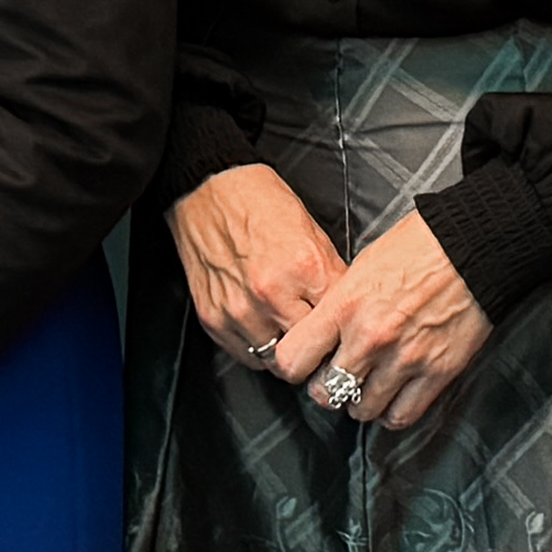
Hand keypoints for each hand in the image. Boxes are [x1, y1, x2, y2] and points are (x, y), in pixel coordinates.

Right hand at [169, 163, 344, 366]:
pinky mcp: (214, 319)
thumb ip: (331, 277)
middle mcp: (271, 294)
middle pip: (309, 353)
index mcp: (305, 268)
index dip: (343, 333)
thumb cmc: (259, 203)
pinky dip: (258, 348)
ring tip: (289, 333)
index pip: (339, 326)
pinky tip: (264, 328)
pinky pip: (246, 356)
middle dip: (317, 349)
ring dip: (286, 352)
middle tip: (319, 342)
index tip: (343, 335)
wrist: (207, 189)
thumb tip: (344, 310)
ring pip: (277, 362)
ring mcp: (240, 310)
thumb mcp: (313, 233)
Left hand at [270, 209, 489, 432]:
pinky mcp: (436, 372)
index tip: (302, 365)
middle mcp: (369, 338)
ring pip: (362, 410)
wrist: (472, 246)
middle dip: (326, 388)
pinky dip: (392, 413)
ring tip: (366, 388)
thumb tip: (324, 334)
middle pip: (325, 393)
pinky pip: (402, 415)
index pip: (293, 360)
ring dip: (360, 402)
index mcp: (344, 306)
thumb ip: (339, 305)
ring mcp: (404, 359)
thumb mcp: (361, 266)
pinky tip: (392, 399)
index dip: (293, 367)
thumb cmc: (417, 247)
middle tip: (335, 378)